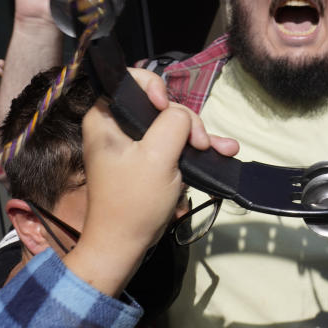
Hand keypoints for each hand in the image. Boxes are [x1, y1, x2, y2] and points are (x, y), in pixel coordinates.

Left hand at [65, 70, 237, 296]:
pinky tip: (221, 151)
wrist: (124, 246)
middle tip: (199, 143)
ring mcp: (134, 144)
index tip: (166, 108)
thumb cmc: (133, 200)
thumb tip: (182, 117)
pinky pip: (173, 144)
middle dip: (185, 120)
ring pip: (171, 125)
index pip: (130, 80)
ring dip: (197, 135)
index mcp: (105, 117)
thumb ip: (174, 124)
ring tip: (222, 148)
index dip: (154, 87)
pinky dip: (194, 148)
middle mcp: (117, 126)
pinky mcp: (147, 161)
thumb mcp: (158, 156)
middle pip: (158, 104)